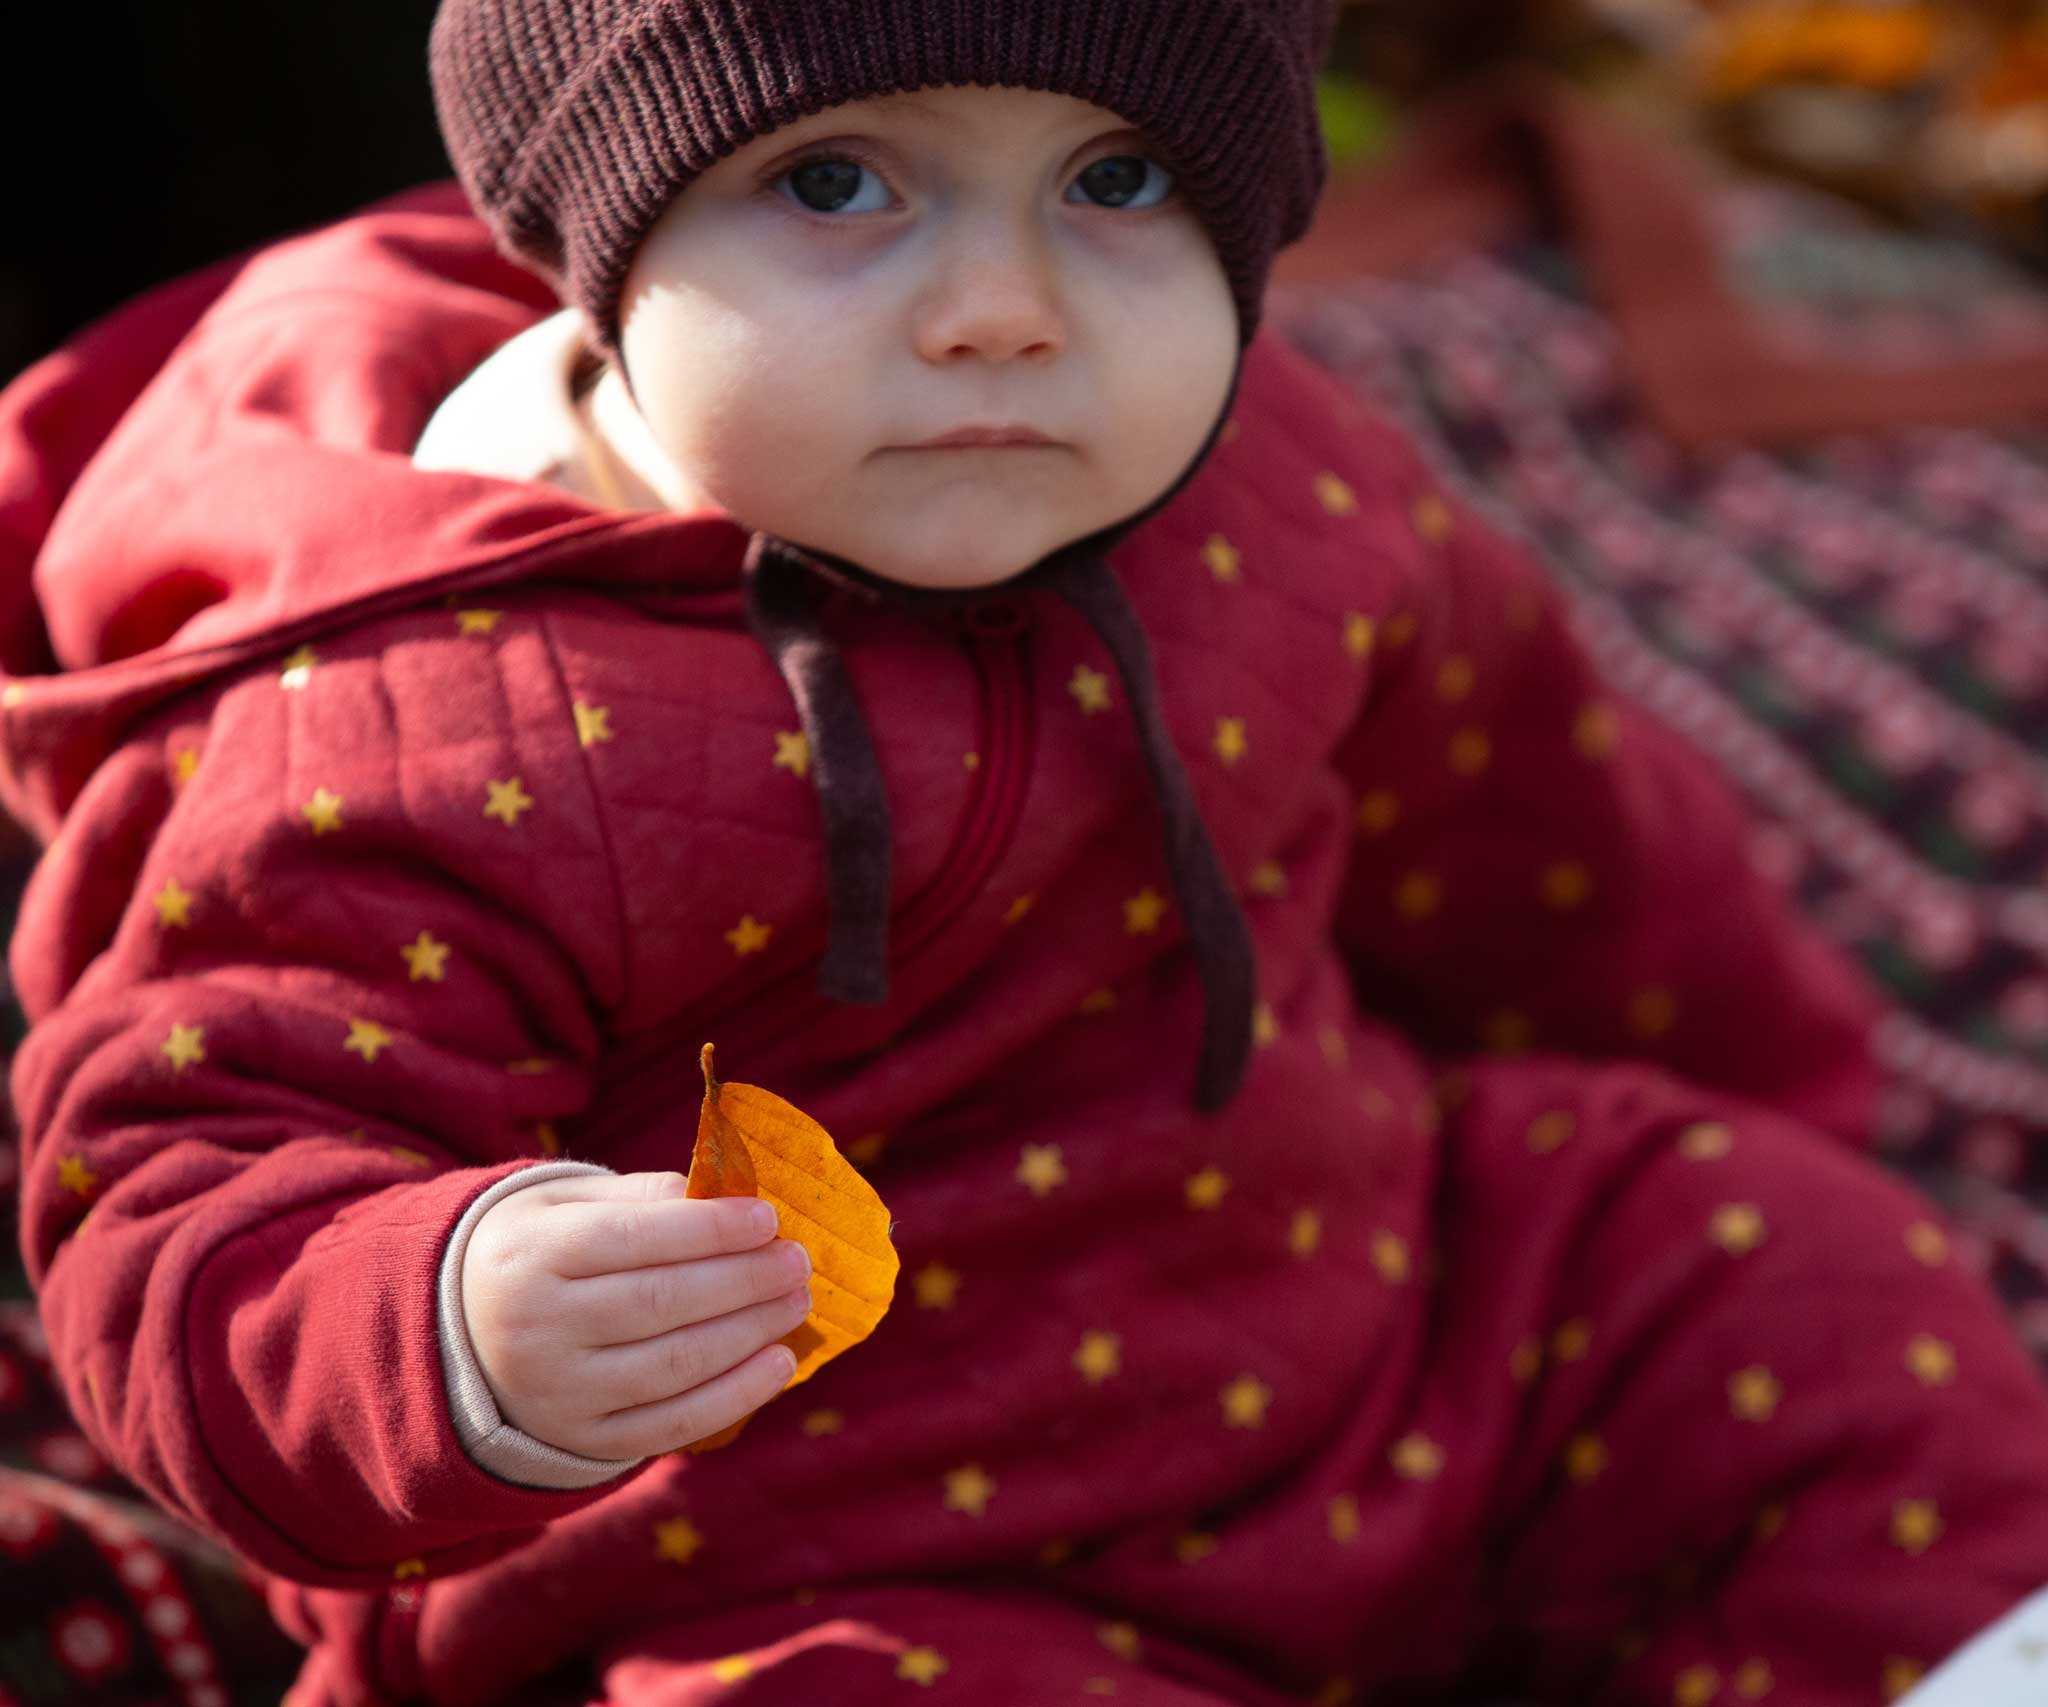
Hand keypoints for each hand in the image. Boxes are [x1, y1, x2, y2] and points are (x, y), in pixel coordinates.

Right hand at [459, 1169, 810, 1459]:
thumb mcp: (566, 1204)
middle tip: (797, 1261)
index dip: (709, 1229)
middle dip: (743, 1280)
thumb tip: (728, 1197)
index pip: (632, 1240)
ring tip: (797, 1301)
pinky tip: (780, 1362)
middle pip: (660, 1303)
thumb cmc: (541, 1250)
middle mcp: (536, 1329)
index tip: (768, 1219)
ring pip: (674, 1365)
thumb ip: (643, 1196)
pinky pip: (672, 1425)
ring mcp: (559, 1393)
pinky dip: (736, 1396)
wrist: (462, 1336)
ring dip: (751, 1333)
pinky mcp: (586, 1439)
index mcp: (530, 1255)